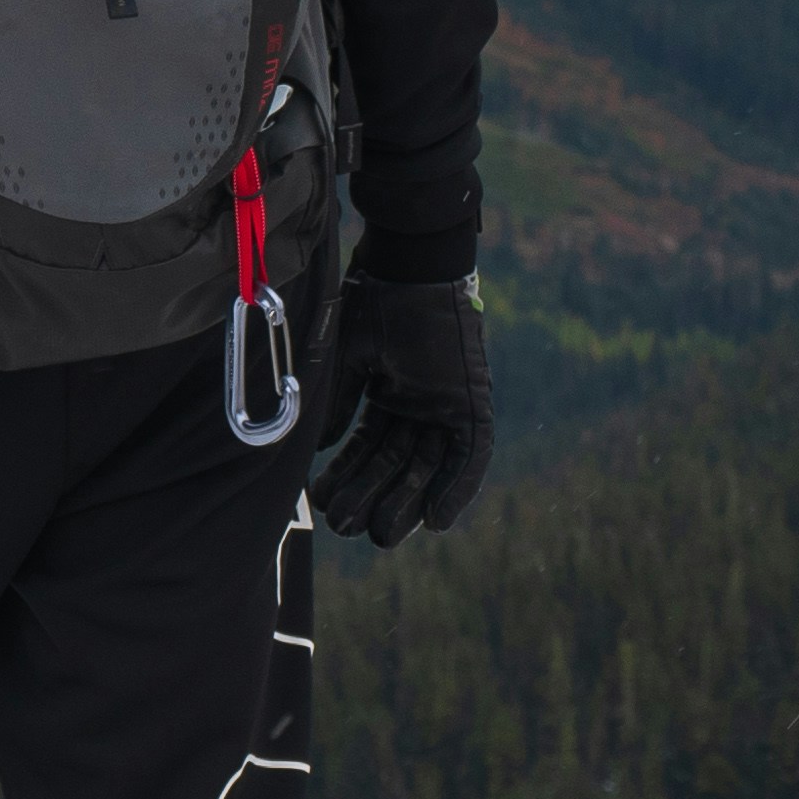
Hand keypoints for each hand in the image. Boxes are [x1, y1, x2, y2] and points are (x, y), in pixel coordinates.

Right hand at [306, 278, 491, 548]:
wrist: (410, 263)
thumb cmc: (375, 299)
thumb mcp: (348, 358)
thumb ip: (340, 404)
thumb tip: (324, 448)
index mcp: (387, 389)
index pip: (368, 446)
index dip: (349, 476)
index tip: (327, 504)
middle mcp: (419, 400)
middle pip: (397, 462)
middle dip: (372, 496)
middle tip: (346, 527)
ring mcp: (448, 401)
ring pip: (427, 465)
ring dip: (404, 501)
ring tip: (378, 534)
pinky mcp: (474, 400)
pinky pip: (471, 454)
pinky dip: (456, 488)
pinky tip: (435, 523)